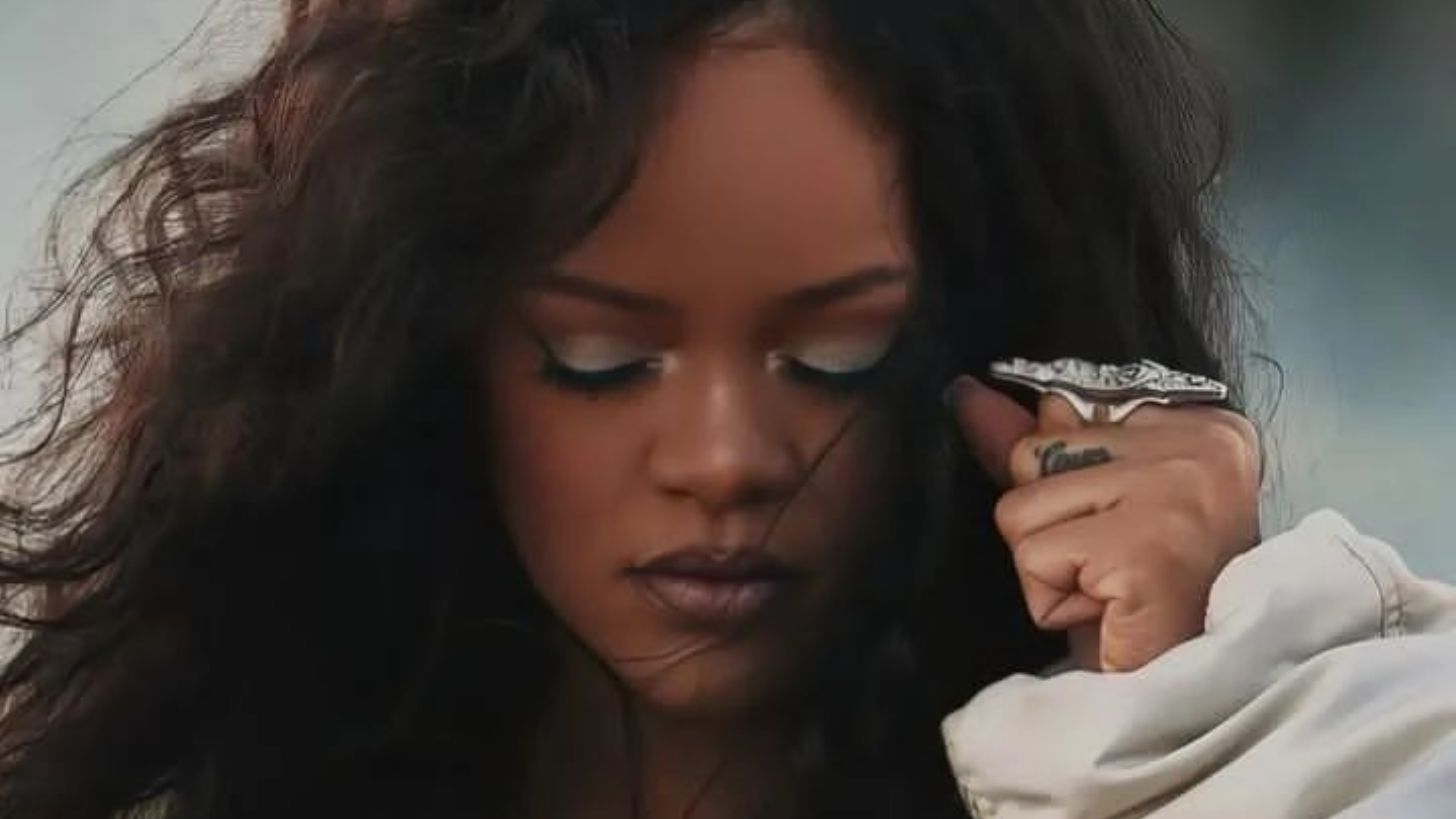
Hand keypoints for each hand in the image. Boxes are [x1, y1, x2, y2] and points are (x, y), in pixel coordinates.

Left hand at [946, 375, 1261, 671]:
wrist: (1197, 690)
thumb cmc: (1149, 601)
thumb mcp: (1094, 508)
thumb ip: (1036, 447)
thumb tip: (965, 395)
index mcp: (1200, 425)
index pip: (1062, 414)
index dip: (1060, 481)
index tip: (1110, 526)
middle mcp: (1198, 445)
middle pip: (1032, 456)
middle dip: (1050, 526)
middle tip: (1114, 569)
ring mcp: (1173, 493)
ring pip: (1021, 509)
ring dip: (1049, 567)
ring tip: (1110, 592)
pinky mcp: (1144, 551)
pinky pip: (1033, 557)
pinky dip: (1055, 600)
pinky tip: (1109, 614)